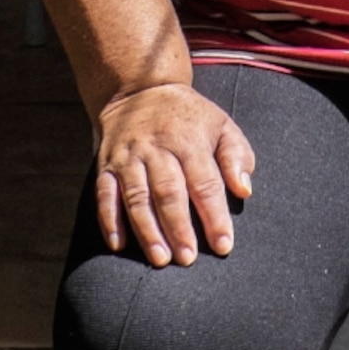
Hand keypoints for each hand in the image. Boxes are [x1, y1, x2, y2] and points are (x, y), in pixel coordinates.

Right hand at [93, 82, 254, 266]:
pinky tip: (118, 244)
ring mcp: (129, 157)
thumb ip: (237, 157)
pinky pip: (104, 193)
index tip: (223, 244)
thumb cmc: (190, 118)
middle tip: (188, 258)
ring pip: (136, 196)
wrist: (140, 90)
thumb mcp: (221, 125)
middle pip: (168, 191)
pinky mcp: (106, 164)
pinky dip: (109, 219)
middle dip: (178, 227)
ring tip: (159, 258)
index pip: (204, 182)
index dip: (214, 215)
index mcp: (189, 140)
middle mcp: (156, 148)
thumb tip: (244, 190)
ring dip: (147, 229)